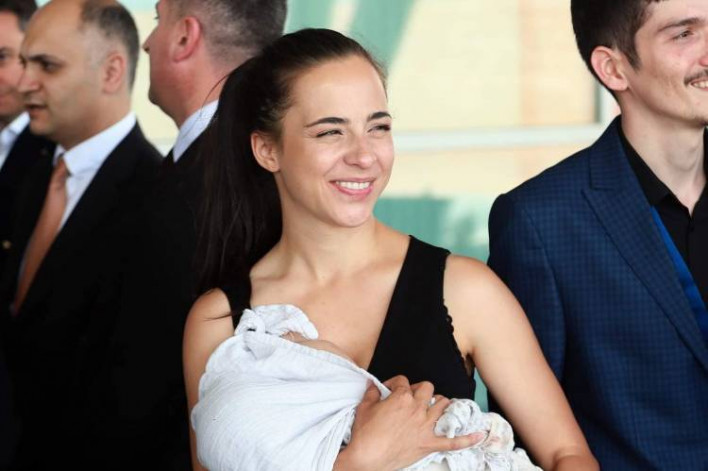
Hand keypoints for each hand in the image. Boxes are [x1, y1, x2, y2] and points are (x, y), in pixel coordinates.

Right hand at [335, 376, 485, 469]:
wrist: (367, 458)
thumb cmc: (364, 434)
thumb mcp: (364, 407)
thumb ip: (372, 392)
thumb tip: (373, 385)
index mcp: (401, 398)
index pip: (403, 381)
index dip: (396, 384)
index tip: (390, 389)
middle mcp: (417, 409)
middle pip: (427, 388)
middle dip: (419, 389)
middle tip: (411, 396)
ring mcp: (425, 427)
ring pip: (442, 406)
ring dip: (439, 403)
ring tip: (434, 405)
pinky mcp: (429, 444)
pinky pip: (453, 442)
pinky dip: (467, 439)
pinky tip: (480, 435)